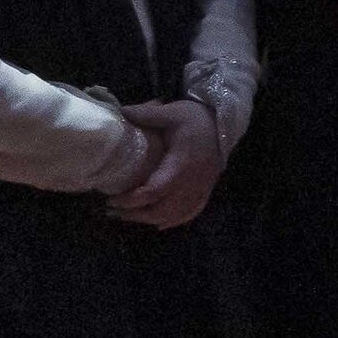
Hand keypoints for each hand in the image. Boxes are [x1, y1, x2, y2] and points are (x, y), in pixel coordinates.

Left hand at [106, 100, 224, 227]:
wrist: (226, 124)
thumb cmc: (198, 119)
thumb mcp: (172, 112)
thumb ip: (146, 114)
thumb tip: (118, 113)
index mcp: (180, 166)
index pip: (153, 191)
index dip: (131, 200)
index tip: (111, 199)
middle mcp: (190, 184)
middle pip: (160, 210)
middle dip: (134, 215)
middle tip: (112, 211)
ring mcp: (200, 190)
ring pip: (173, 216)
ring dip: (149, 220)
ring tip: (127, 216)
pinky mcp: (205, 192)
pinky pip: (189, 214)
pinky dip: (173, 222)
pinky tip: (159, 224)